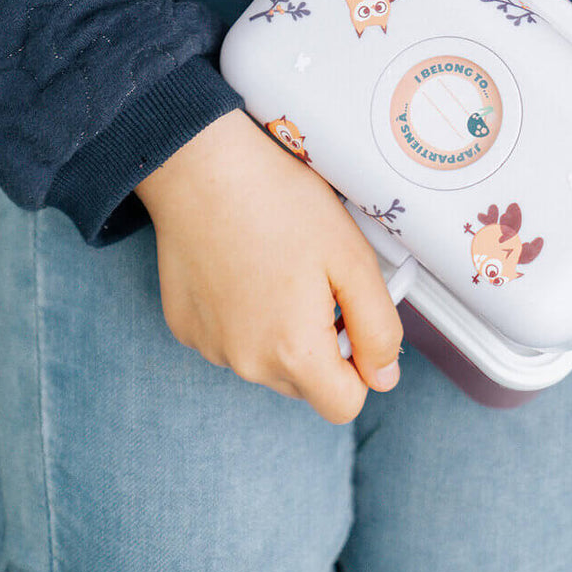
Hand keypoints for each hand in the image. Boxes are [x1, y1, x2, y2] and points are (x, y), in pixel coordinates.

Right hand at [135, 109, 402, 423]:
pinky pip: (232, 339)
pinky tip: (246, 266)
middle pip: (307, 383)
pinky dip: (246, 315)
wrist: (204, 167)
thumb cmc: (280, 203)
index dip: (362, 365)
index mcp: (293, 353)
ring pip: (268, 361)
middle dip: (324, 344)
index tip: (355, 317)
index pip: (344, 404)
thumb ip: (378, 327)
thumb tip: (384, 375)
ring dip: (284, 330)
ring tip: (281, 266)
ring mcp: (210, 347)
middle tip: (320, 279)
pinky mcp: (186, 327)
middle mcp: (246, 364)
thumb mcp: (353, 260)